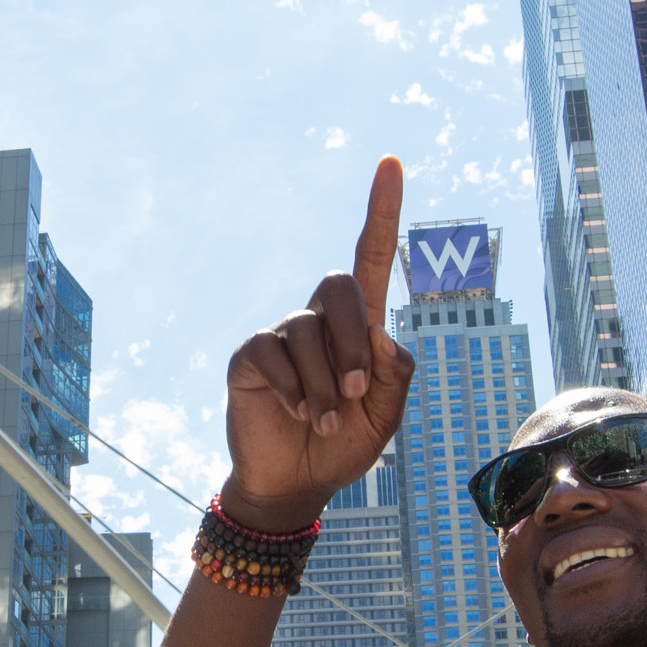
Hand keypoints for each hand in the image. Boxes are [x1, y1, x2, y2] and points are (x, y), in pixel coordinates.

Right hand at [222, 156, 414, 529]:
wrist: (297, 482)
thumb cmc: (345, 444)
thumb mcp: (386, 416)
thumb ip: (395, 375)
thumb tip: (382, 336)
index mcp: (360, 327)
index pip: (372, 258)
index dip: (382, 211)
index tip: (391, 163)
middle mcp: (320, 320)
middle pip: (341, 285)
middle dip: (355, 337)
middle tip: (359, 391)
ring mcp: (283, 336)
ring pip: (308, 332)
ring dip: (325, 385)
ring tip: (326, 422)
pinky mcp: (251, 356)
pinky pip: (273, 353)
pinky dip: (294, 388)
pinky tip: (299, 414)